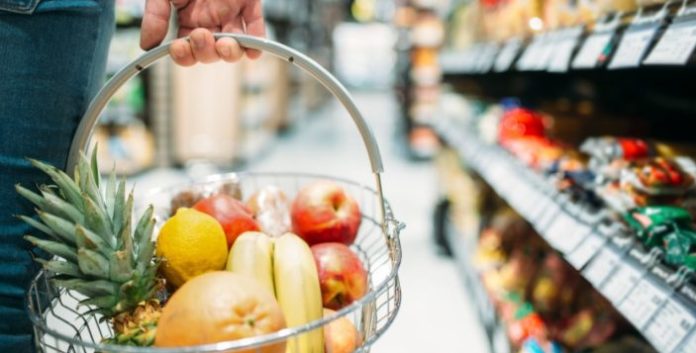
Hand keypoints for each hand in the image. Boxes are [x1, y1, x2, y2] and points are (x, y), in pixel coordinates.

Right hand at [140, 0, 265, 65]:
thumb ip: (156, 15)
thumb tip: (146, 45)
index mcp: (187, 19)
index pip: (185, 48)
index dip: (183, 54)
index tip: (178, 47)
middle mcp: (209, 21)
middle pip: (209, 52)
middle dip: (204, 51)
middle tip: (201, 34)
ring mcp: (230, 14)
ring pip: (233, 46)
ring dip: (229, 53)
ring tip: (224, 44)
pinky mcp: (249, 4)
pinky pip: (256, 29)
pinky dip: (256, 41)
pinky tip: (252, 50)